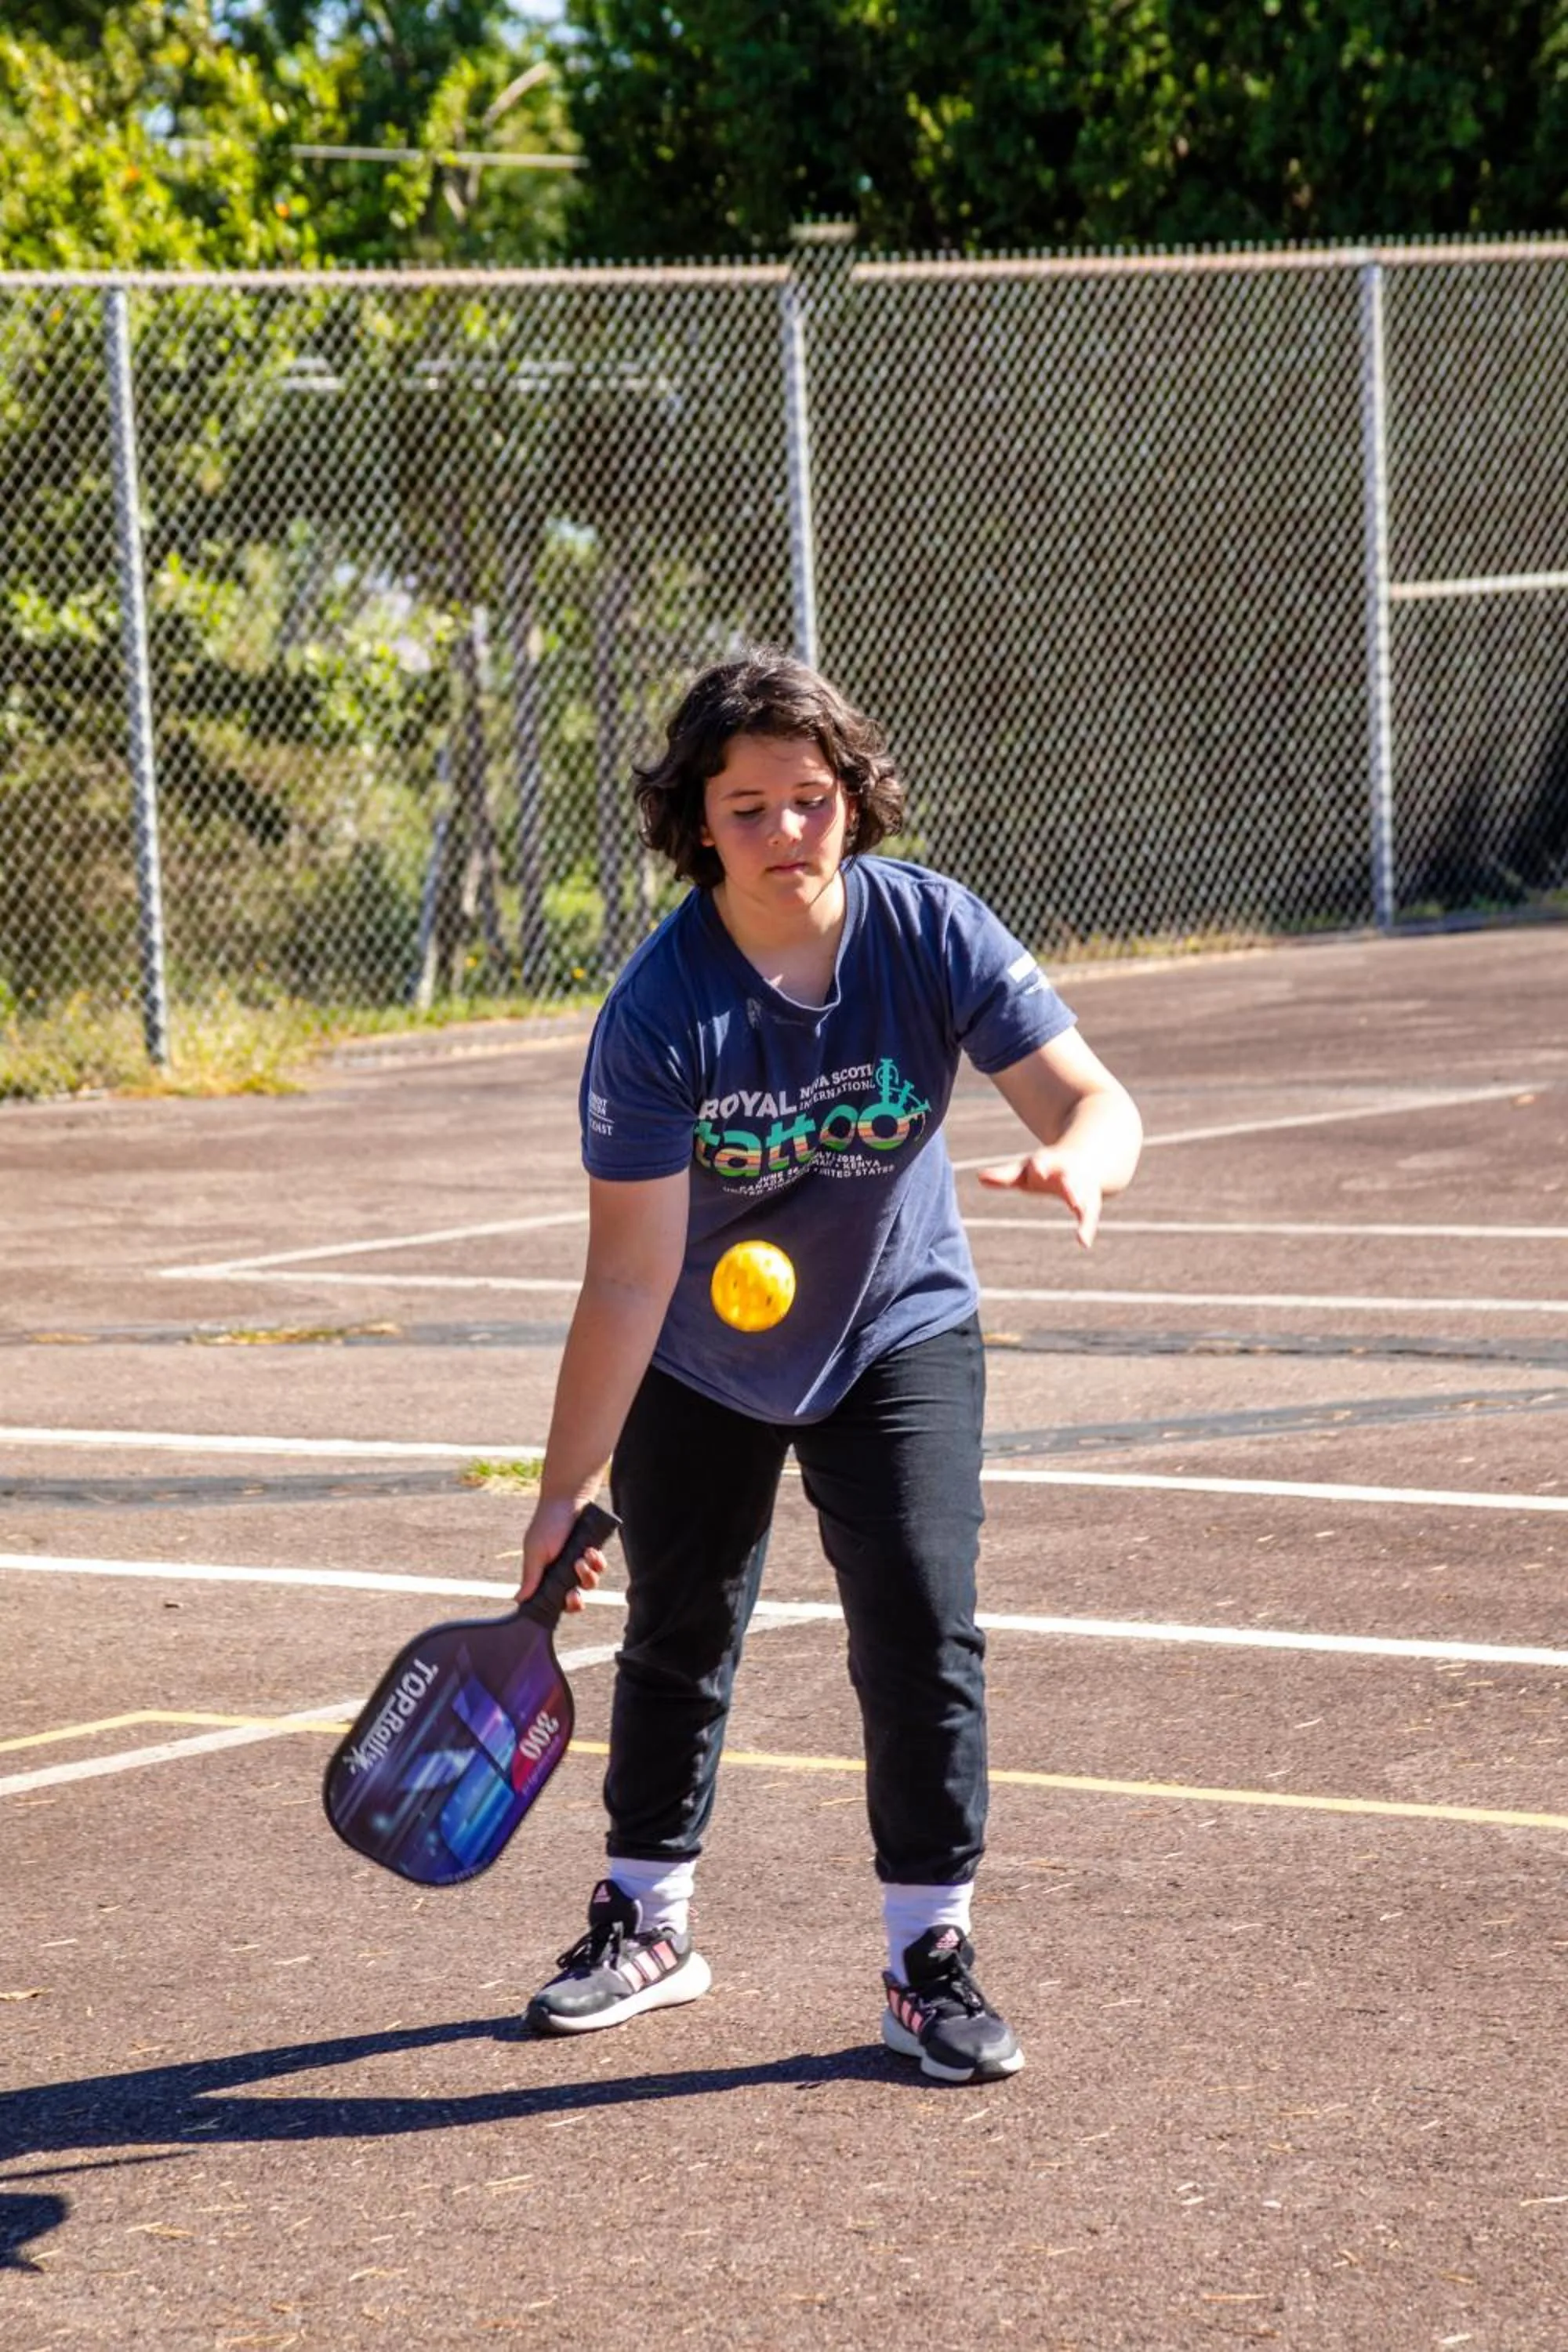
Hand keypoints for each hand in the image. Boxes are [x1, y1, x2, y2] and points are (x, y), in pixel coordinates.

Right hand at [518, 1494, 609, 1612]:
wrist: (568, 1499)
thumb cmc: (547, 1524)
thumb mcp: (535, 1551)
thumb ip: (530, 1576)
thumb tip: (517, 1600)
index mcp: (546, 1574)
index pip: (553, 1600)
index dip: (561, 1605)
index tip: (564, 1602)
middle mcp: (563, 1572)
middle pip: (574, 1598)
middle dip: (576, 1600)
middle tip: (573, 1594)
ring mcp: (579, 1563)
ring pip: (589, 1584)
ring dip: (586, 1575)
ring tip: (581, 1558)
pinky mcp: (592, 1554)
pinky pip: (599, 1567)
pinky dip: (597, 1562)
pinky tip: (591, 1550)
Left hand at [977, 1147, 1103, 1247]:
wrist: (1083, 1162)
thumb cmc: (1045, 1168)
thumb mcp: (1024, 1170)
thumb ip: (1004, 1176)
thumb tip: (979, 1177)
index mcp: (1048, 1163)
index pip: (1043, 1163)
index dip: (1040, 1167)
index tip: (1038, 1171)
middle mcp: (1067, 1173)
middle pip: (1069, 1179)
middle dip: (1069, 1184)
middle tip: (1068, 1190)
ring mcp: (1081, 1188)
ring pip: (1082, 1196)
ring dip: (1079, 1202)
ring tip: (1077, 1208)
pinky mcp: (1089, 1203)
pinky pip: (1089, 1217)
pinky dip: (1086, 1229)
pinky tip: (1084, 1243)